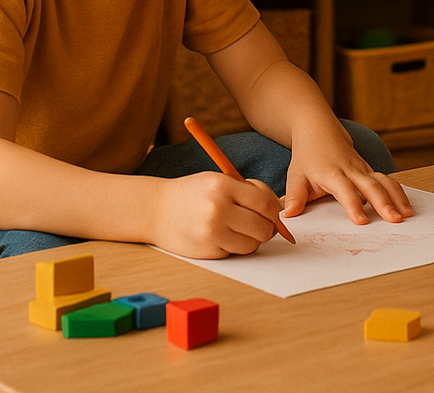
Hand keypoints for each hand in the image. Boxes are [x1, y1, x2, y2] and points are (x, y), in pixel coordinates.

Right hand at [152, 171, 285, 258]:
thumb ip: (247, 192)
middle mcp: (218, 209)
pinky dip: (236, 247)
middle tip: (260, 224)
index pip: (265, 202)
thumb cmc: (192, 193)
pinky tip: (224, 236)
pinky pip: (236, 252)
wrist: (156, 210)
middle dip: (267, 228)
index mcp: (223, 186)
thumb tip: (277, 211)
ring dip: (252, 239)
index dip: (274, 210)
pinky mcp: (207, 251)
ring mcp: (212, 233)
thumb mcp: (218, 181)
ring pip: (252, 244)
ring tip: (241, 230)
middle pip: (263, 227)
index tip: (272, 213)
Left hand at [282, 121, 413, 224]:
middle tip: (395, 220)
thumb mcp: (296, 175)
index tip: (362, 221)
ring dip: (397, 197)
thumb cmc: (308, 156)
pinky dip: (398, 192)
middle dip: (384, 203)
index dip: (354, 205)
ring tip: (407, 214)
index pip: (345, 190)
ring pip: (384, 181)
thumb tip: (288, 216)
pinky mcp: (369, 169)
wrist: (319, 129)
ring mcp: (363, 168)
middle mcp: (351, 169)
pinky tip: (407, 206)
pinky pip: (387, 180)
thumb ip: (294, 197)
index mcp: (332, 173)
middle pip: (371, 185)